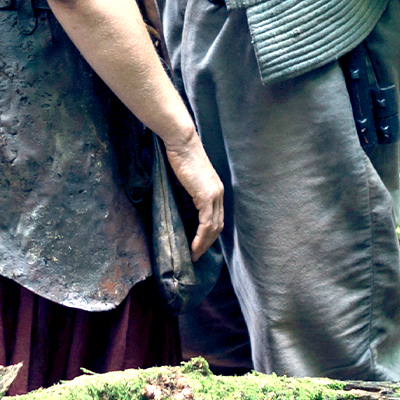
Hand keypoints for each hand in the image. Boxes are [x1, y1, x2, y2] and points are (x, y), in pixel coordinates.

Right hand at [163, 133, 224, 258]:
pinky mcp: (206, 196)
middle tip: (196, 256)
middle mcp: (219, 193)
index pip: (217, 217)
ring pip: (213, 227)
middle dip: (208, 243)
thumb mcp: (187, 179)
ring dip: (204, 244)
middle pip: (218, 225)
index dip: (210, 234)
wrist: (182, 143)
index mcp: (216, 189)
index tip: (200, 245)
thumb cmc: (180, 156)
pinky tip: (194, 246)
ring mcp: (214, 195)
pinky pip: (206, 223)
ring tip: (193, 255)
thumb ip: (189, 193)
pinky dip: (201, 237)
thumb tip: (182, 208)